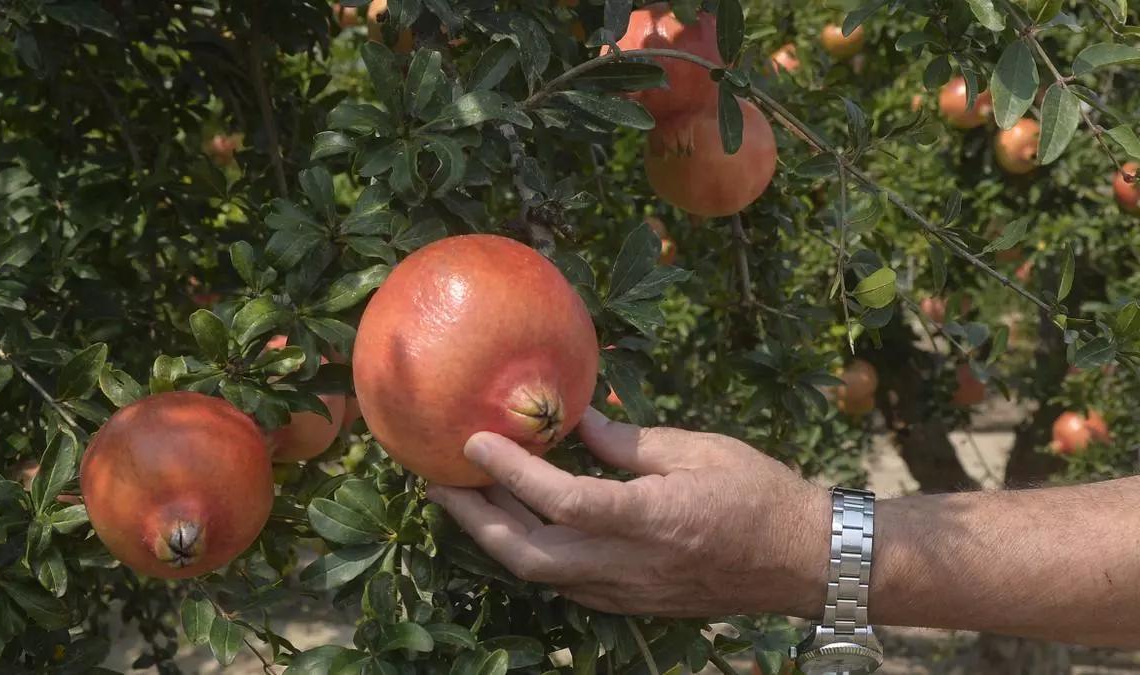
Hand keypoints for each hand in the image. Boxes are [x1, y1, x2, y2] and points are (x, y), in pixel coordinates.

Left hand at [427, 408, 829, 617]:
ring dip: (498, 537)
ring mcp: (628, 591)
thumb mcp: (696, 450)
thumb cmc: (759, 494)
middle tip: (441, 482)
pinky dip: (533, 553)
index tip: (474, 442)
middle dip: (475, 519)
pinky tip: (521, 524)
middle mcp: (629, 564)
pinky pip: (566, 582)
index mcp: (649, 519)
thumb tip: (575, 419)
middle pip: (528, 554)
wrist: (803, 560)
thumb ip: (626, 442)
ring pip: (540, 574)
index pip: (560, 500)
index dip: (510, 472)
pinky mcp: (632, 601)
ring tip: (469, 498)